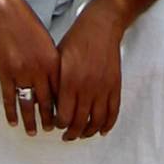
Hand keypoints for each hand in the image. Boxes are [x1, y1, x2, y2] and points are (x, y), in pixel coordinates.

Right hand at [0, 0, 60, 134]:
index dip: (62, 108)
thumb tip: (56, 87)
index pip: (60, 92)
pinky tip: (13, 122)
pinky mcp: (5, 72)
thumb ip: (53, 65)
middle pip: (46, 101)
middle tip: (50, 130)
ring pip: (27, 103)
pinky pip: (9, 97)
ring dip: (30, 120)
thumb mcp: (47, 45)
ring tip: (32, 132)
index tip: (64, 118)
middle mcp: (39, 70)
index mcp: (53, 62)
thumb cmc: (29, 27)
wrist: (7, 15)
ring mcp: (21, 72)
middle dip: (48, 118)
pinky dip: (11, 111)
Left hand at [55, 1, 124, 140]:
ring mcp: (103, 88)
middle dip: (71, 133)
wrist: (101, 27)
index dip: (59, 124)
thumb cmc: (76, 40)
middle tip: (66, 136)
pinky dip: (108, 124)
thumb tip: (47, 105)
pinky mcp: (115, 86)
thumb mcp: (58, 58)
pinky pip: (113, 112)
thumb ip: (54, 82)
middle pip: (79, 122)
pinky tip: (101, 130)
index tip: (56, 125)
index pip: (63, 115)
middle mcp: (87, 87)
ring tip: (82, 135)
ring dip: (88, 132)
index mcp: (69, 80)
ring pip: (96, 121)